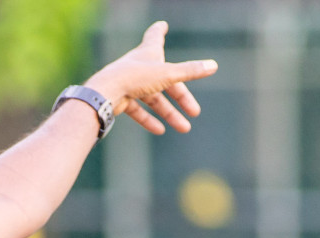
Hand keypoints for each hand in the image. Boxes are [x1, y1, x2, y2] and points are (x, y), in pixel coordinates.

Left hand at [85, 21, 217, 134]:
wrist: (105, 93)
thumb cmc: (135, 77)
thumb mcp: (168, 74)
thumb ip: (190, 71)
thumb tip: (213, 66)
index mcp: (148, 53)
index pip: (155, 37)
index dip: (159, 31)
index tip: (162, 25)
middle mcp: (139, 66)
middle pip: (164, 80)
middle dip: (181, 96)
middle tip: (195, 111)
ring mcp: (129, 83)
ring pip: (153, 99)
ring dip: (169, 113)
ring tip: (184, 128)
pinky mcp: (121, 99)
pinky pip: (138, 110)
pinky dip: (149, 120)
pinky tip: (160, 130)